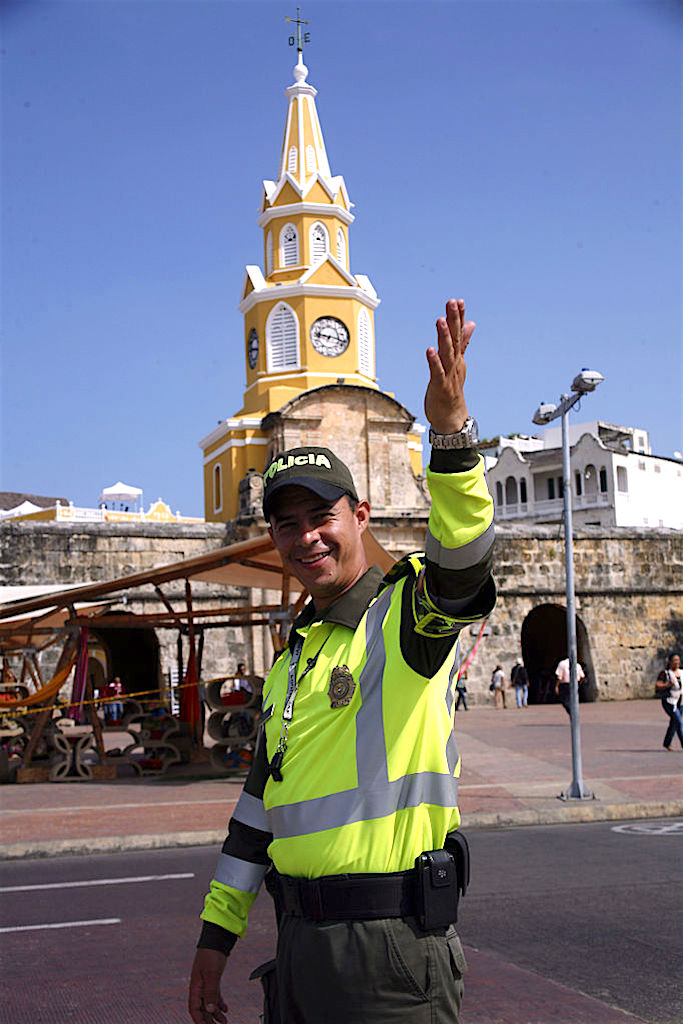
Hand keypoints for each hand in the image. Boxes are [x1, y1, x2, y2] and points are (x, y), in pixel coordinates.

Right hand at [188, 948, 227, 1022]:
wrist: (217, 939)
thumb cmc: (211, 954)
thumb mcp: (212, 974)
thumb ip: (211, 992)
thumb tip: (210, 1010)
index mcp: (195, 986)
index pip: (194, 1008)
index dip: (199, 1020)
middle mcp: (199, 986)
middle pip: (202, 1009)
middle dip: (208, 1020)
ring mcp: (206, 983)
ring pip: (209, 1003)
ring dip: (215, 1014)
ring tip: (224, 1022)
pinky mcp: (213, 979)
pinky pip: (215, 995)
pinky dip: (220, 1003)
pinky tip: (226, 1010)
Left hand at [424, 298, 474, 433]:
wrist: (451, 417)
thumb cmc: (451, 390)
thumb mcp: (457, 363)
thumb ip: (462, 342)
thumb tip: (469, 324)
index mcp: (456, 357)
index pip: (459, 334)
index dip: (459, 318)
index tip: (459, 301)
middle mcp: (453, 363)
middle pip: (454, 339)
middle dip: (453, 320)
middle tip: (452, 303)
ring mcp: (448, 374)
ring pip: (447, 353)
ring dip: (444, 337)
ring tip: (441, 321)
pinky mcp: (440, 386)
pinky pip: (437, 372)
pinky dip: (434, 361)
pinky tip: (429, 350)